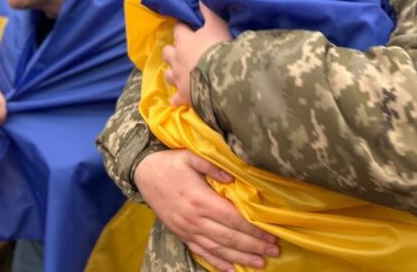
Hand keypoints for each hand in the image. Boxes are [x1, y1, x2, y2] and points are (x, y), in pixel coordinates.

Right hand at [134, 149, 278, 270]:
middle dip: (253, 246)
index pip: (232, 219)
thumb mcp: (191, 156)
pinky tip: (231, 269)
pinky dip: (217, 263)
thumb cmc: (170, 163)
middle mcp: (194, 219)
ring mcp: (187, 229)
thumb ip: (213, 166)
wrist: (143, 174)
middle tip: (274, 251)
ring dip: (240, 257)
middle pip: (229, 237)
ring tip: (259, 263)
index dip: (253, 229)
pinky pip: (201, 252)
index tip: (271, 234)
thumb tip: (233, 178)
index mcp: (200, 200)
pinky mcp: (181, 234)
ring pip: (217, 248)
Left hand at [163, 4, 231, 105]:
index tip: (185, 25)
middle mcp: (177, 59)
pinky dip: (177, 99)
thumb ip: (208, 12)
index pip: (179, 29)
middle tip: (180, 50)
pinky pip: (176, 99)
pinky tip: (179, 99)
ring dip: (171, 73)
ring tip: (178, 73)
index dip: (182, 26)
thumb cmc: (219, 48)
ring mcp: (179, 79)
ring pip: (167, 74)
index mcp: (185, 41)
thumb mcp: (217, 25)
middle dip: (171, 51)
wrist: (221, 77)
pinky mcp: (183, 96)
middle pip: (167, 52)